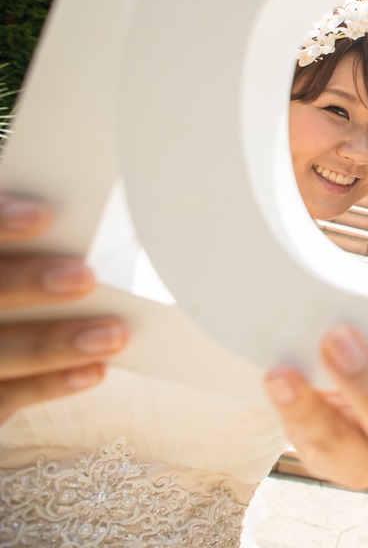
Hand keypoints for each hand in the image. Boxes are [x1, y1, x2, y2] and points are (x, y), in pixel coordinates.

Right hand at [0, 194, 126, 422]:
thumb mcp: (29, 260)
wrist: (2, 357)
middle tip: (85, 277)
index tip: (43, 216)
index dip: (0, 225)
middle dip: (28, 283)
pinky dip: (51, 383)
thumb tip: (83, 219)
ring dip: (54, 344)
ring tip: (114, 335)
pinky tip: (95, 370)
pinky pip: (6, 395)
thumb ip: (40, 246)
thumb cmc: (29, 281)